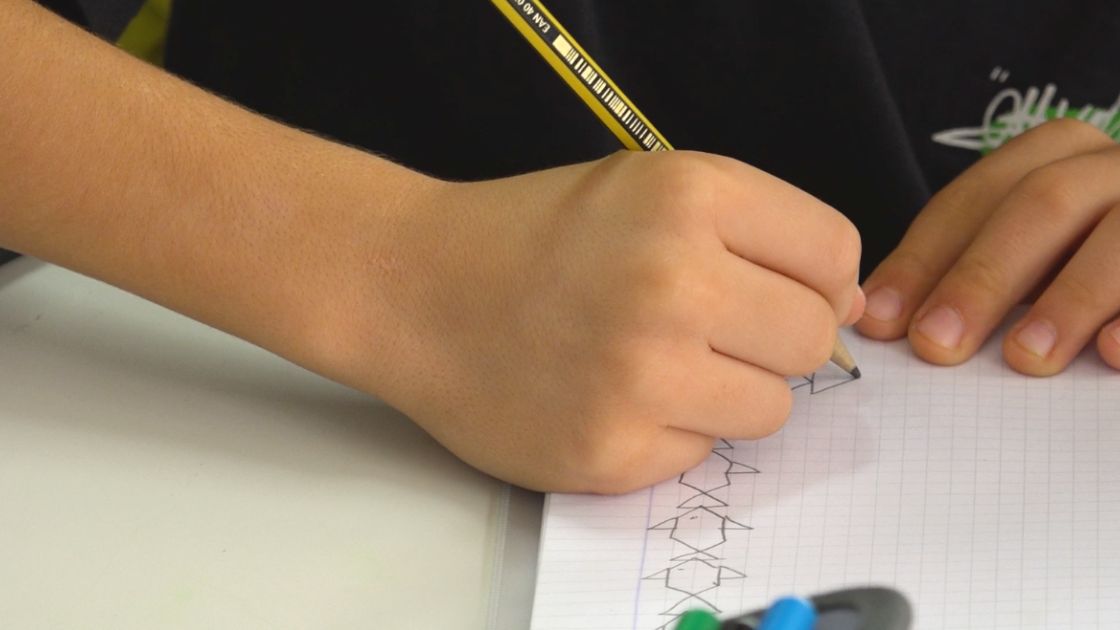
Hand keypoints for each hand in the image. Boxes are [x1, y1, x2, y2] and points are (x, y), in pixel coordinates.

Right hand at [329, 151, 862, 492]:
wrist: (415, 288)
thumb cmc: (533, 236)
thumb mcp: (646, 187)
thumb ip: (754, 229)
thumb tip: (847, 303)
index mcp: (690, 198)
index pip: (834, 256)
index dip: (812, 277)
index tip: (773, 288)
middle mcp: (674, 283)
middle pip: (814, 339)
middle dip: (772, 339)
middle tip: (705, 329)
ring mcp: (643, 376)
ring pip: (771, 408)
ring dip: (727, 391)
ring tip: (653, 363)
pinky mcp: (612, 451)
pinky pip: (701, 452)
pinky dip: (669, 431)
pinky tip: (611, 396)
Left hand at [856, 119, 1119, 374]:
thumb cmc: (1085, 263)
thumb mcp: (1027, 255)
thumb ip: (967, 272)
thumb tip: (881, 321)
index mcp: (1056, 157)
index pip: (974, 200)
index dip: (923, 260)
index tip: (883, 322)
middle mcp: (1114, 166)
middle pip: (1043, 205)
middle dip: (983, 278)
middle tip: (937, 345)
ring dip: (1070, 299)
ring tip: (1024, 358)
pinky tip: (1115, 355)